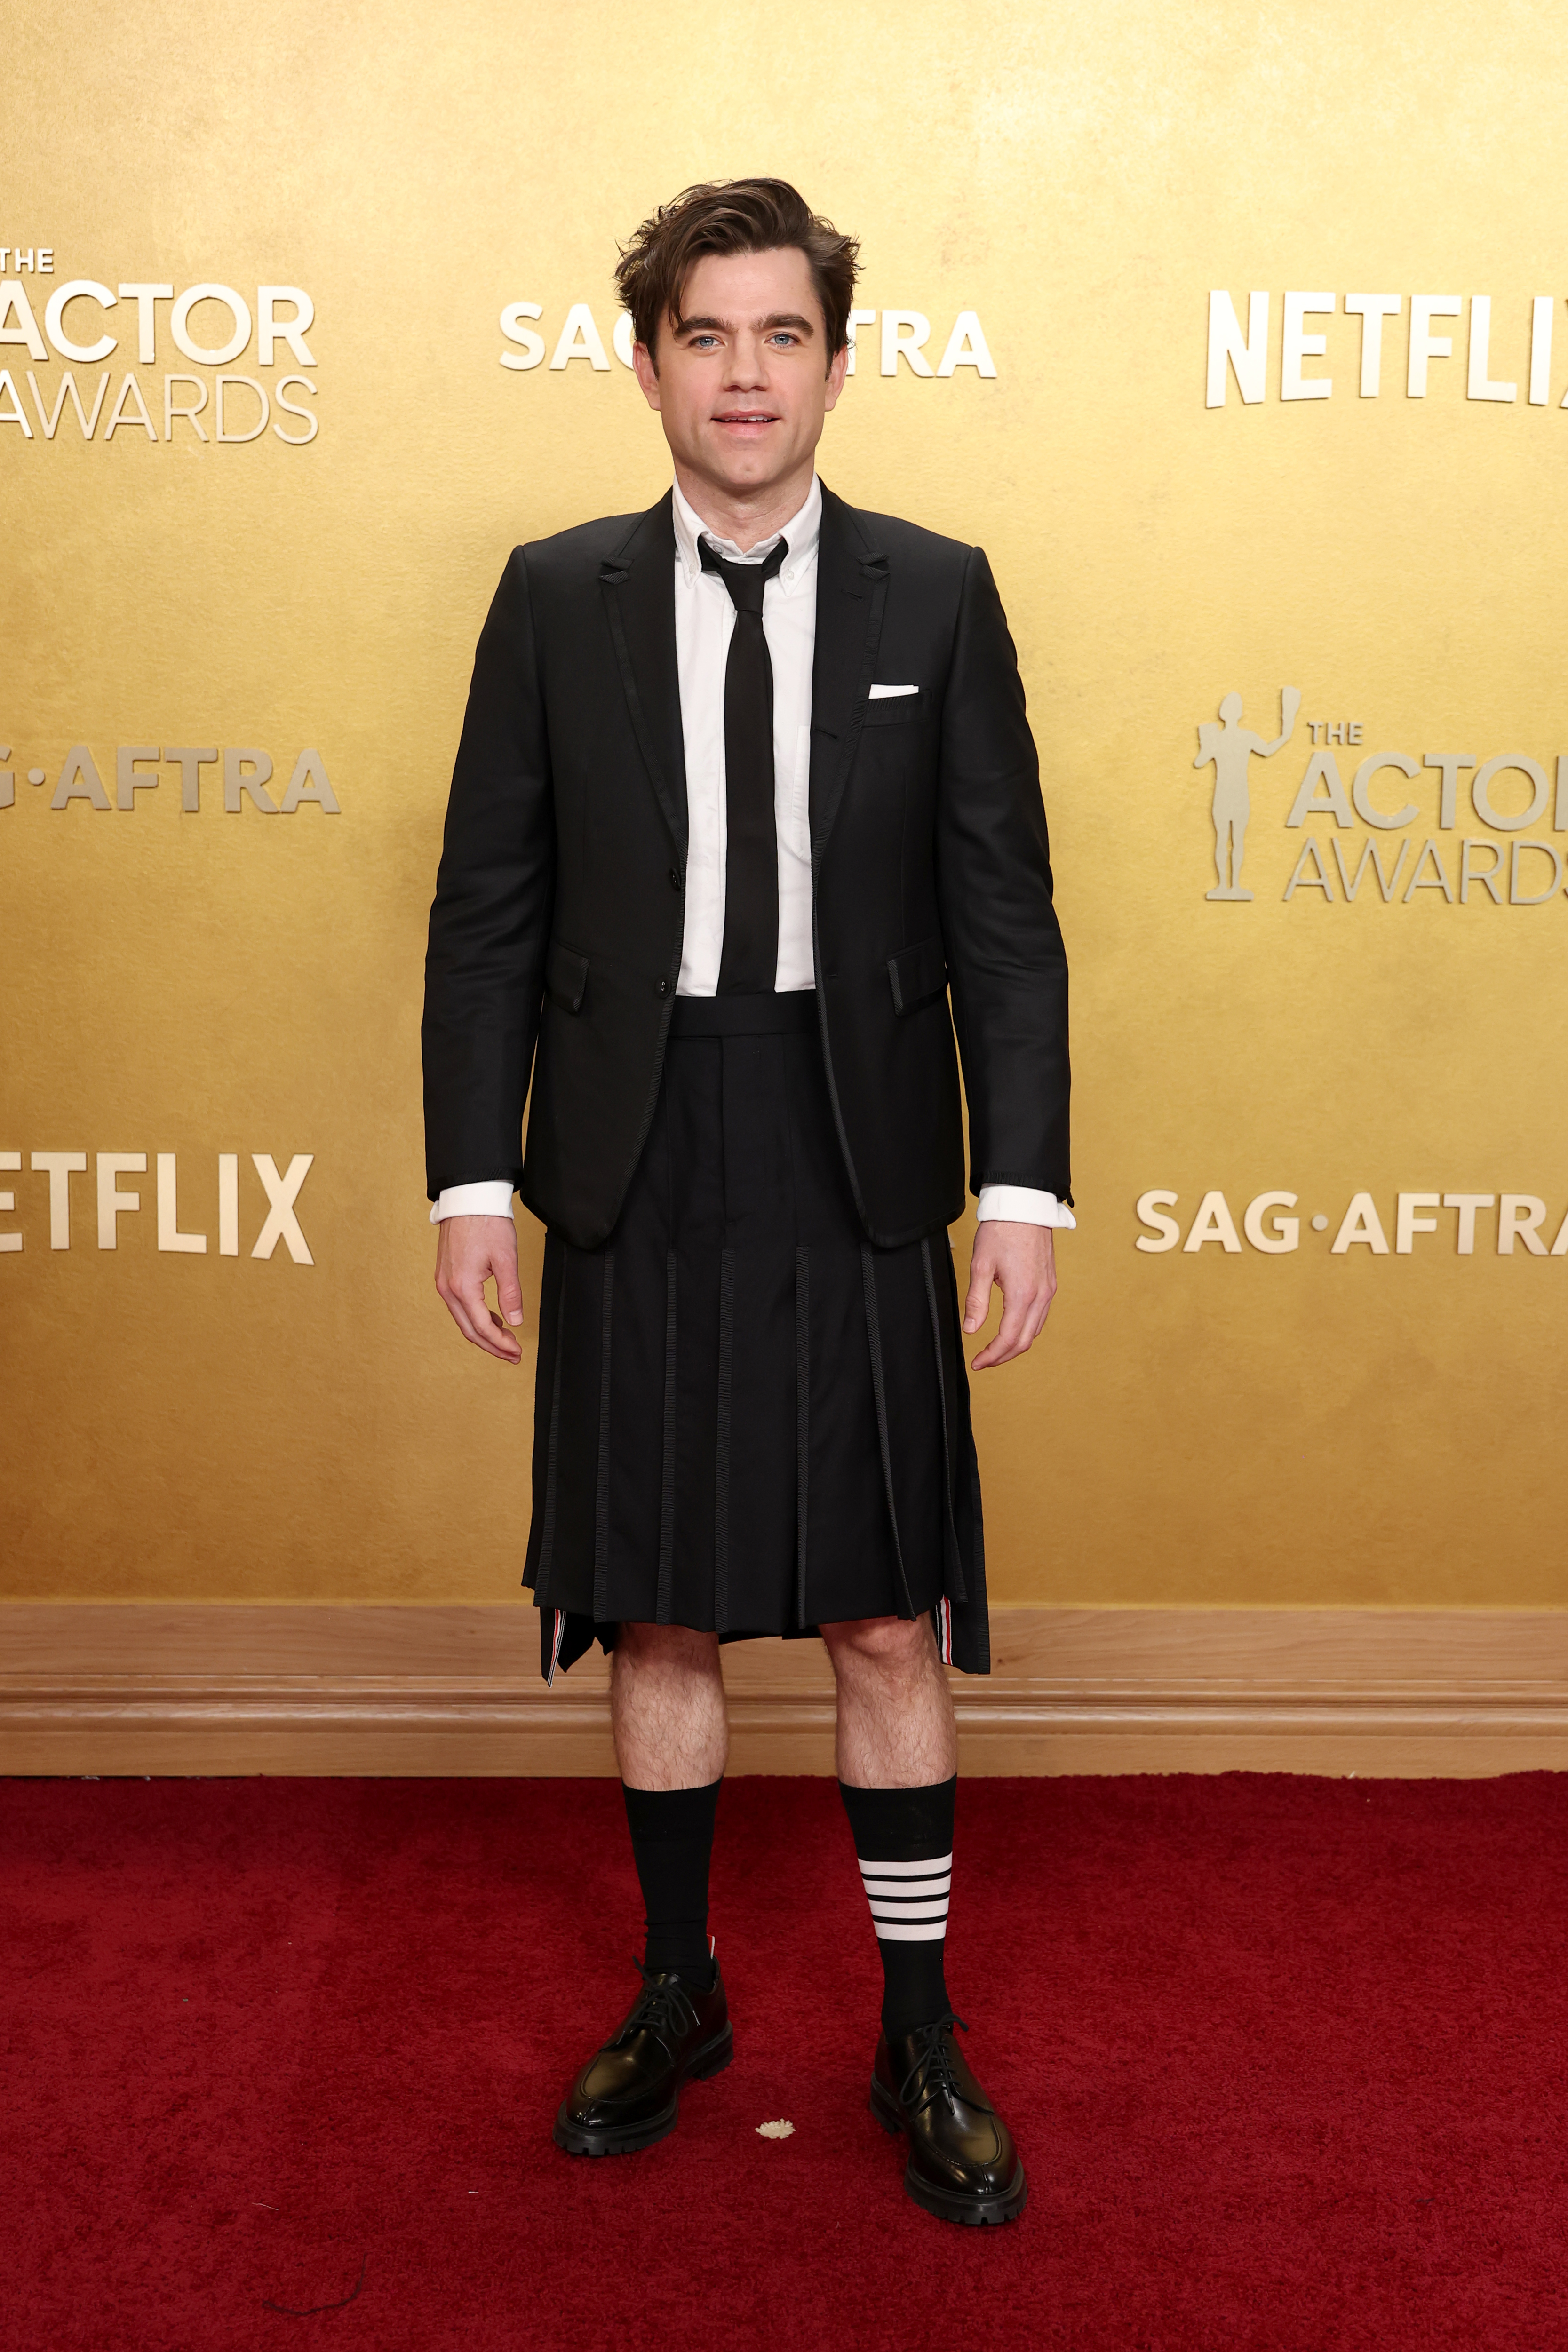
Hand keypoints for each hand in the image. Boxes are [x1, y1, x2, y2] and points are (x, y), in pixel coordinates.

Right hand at [434, 1214, 524, 1362]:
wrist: (468, 1199)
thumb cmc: (487, 1223)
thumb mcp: (506, 1259)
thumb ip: (510, 1293)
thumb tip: (515, 1321)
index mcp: (462, 1287)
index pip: (482, 1327)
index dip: (500, 1344)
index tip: (517, 1351)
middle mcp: (448, 1288)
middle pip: (469, 1330)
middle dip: (492, 1346)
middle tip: (513, 1354)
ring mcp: (444, 1282)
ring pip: (463, 1320)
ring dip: (484, 1333)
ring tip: (506, 1341)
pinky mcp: (445, 1275)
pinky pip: (459, 1306)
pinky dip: (475, 1317)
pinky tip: (492, 1319)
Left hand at [963, 1220, 1056, 1369]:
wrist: (1024, 1206)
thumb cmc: (1002, 1230)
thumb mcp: (981, 1265)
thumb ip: (976, 1301)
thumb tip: (971, 1329)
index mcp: (1022, 1294)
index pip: (1008, 1338)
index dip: (992, 1356)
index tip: (977, 1362)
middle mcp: (1040, 1295)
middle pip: (1025, 1341)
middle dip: (1003, 1356)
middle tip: (984, 1361)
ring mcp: (1048, 1290)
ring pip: (1035, 1330)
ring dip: (1016, 1344)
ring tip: (996, 1350)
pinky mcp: (1050, 1283)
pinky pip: (1041, 1316)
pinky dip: (1027, 1329)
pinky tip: (1013, 1329)